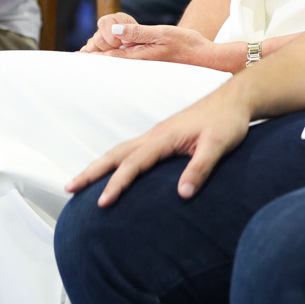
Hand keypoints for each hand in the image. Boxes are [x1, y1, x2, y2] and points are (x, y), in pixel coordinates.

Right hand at [63, 83, 251, 205]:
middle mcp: (155, 135)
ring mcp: (157, 135)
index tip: (102, 203)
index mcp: (164, 137)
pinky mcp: (163, 138)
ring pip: (121, 151)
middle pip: (115, 154)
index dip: (117, 184)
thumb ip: (200, 168)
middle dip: (91, 172)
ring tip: (79, 182)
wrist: (236, 100)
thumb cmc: (228, 122)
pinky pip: (131, 151)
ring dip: (99, 166)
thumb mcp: (219, 145)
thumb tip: (183, 195)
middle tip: (68, 188)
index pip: (133, 163)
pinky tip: (114, 172)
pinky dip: (115, 162)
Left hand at [79, 14, 239, 69]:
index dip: (91, 56)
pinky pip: (127, 63)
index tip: (78, 54)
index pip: (107, 58)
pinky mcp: (149, 65)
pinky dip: (116, 57)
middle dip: (95, 55)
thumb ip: (138, 33)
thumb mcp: (163, 33)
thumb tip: (114, 31)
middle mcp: (139, 65)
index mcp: (138, 58)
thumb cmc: (188, 45)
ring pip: (117, 63)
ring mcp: (143, 67)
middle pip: (109, 63)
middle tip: (84, 51)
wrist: (208, 60)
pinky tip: (115, 50)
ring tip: (94, 50)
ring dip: (105, 56)